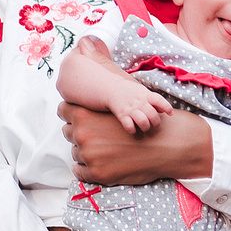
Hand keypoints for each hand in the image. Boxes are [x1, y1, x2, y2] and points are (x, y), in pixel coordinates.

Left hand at [62, 102, 213, 185]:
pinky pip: (79, 171)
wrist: (167, 144)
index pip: (63, 111)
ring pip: (75, 152)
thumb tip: (90, 56)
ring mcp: (89, 156)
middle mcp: (83, 135)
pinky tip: (97, 163)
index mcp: (85, 116)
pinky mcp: (97, 173)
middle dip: (80, 133)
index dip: (71, 114)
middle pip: (68, 132)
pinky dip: (84, 168)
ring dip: (85, 151)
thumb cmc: (146, 120)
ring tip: (103, 149)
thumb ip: (103, 93)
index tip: (78, 117)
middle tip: (95, 134)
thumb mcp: (123, 101)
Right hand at [103, 83, 172, 134]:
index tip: (171, 113)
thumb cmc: (131, 92)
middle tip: (155, 125)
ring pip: (143, 121)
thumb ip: (154, 101)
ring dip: (146, 127)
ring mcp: (130, 109)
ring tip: (145, 127)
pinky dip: (132, 130)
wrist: (112, 89)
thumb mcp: (144, 92)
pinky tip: (133, 129)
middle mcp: (139, 102)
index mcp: (146, 95)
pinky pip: (129, 126)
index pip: (159, 100)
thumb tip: (165, 110)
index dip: (167, 107)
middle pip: (152, 114)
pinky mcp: (121, 115)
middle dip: (156, 122)